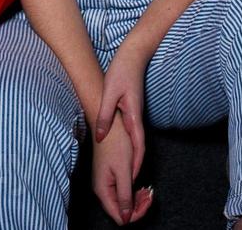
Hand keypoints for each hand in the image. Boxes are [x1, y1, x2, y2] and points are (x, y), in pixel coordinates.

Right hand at [90, 107, 153, 224]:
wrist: (109, 124)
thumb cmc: (116, 144)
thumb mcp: (124, 171)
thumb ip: (124, 195)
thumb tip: (127, 217)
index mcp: (103, 190)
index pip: (120, 217)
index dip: (135, 214)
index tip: (147, 201)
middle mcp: (102, 190)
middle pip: (121, 211)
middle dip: (138, 207)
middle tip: (149, 194)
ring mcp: (105, 184)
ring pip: (122, 202)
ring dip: (136, 200)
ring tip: (147, 190)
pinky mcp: (110, 177)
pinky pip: (121, 192)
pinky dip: (132, 192)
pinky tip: (140, 186)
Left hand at [95, 44, 150, 177]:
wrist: (133, 55)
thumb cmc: (121, 71)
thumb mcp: (109, 93)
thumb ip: (105, 116)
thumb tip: (101, 138)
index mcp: (134, 117)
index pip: (138, 146)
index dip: (135, 164)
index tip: (132, 180)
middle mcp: (138, 118)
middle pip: (140, 148)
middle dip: (136, 166)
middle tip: (130, 185)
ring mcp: (136, 115)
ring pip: (137, 142)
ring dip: (134, 158)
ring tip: (127, 175)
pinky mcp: (133, 111)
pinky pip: (133, 134)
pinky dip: (131, 147)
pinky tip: (124, 151)